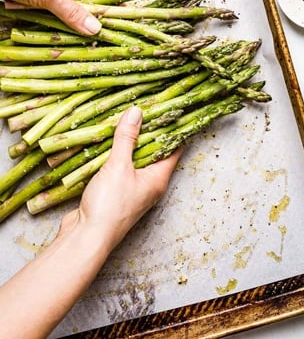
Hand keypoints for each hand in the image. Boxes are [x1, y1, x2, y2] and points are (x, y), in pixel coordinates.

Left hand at [0, 0, 115, 34]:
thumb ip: (70, 13)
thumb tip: (95, 29)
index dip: (117, 2)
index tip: (127, 20)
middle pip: (85, 2)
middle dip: (83, 18)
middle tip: (91, 36)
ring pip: (64, 9)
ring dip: (57, 18)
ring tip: (48, 21)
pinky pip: (47, 10)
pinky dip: (40, 15)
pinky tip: (26, 11)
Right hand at [0, 107, 181, 338]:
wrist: (86, 238)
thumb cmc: (109, 205)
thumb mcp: (119, 166)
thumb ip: (127, 138)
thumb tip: (138, 112)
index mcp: (159, 178)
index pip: (174, 147)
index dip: (174, 128)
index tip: (172, 108)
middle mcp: (150, 184)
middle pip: (154, 152)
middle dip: (148, 131)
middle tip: (144, 108)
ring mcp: (133, 190)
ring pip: (135, 160)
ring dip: (129, 143)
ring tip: (124, 119)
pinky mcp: (116, 193)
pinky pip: (119, 169)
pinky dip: (115, 155)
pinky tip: (105, 142)